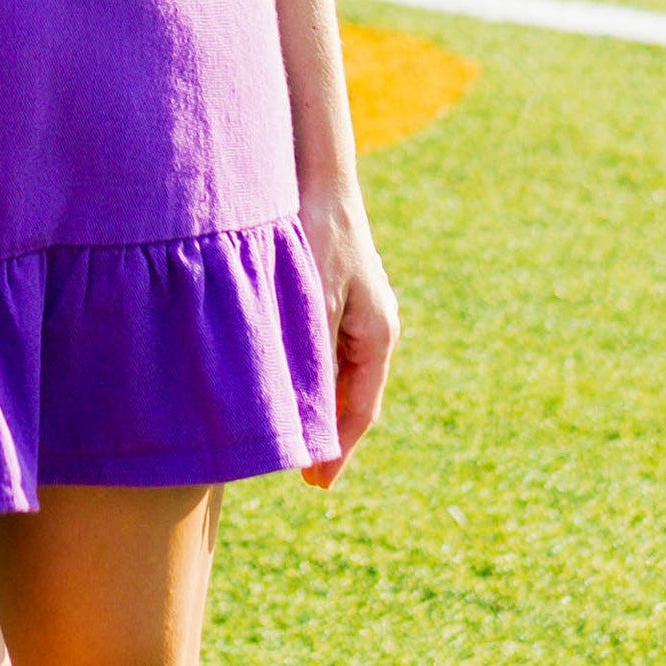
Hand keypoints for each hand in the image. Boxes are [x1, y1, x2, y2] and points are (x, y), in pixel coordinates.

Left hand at [299, 173, 397, 485]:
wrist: (318, 181)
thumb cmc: (317, 235)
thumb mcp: (313, 300)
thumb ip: (313, 357)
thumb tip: (308, 412)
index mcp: (378, 336)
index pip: (361, 409)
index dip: (338, 449)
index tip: (319, 483)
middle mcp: (374, 331)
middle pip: (352, 399)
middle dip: (330, 438)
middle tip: (306, 478)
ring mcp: (358, 317)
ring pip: (339, 380)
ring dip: (319, 411)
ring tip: (293, 446)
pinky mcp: (338, 304)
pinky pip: (327, 356)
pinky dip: (311, 382)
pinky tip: (287, 395)